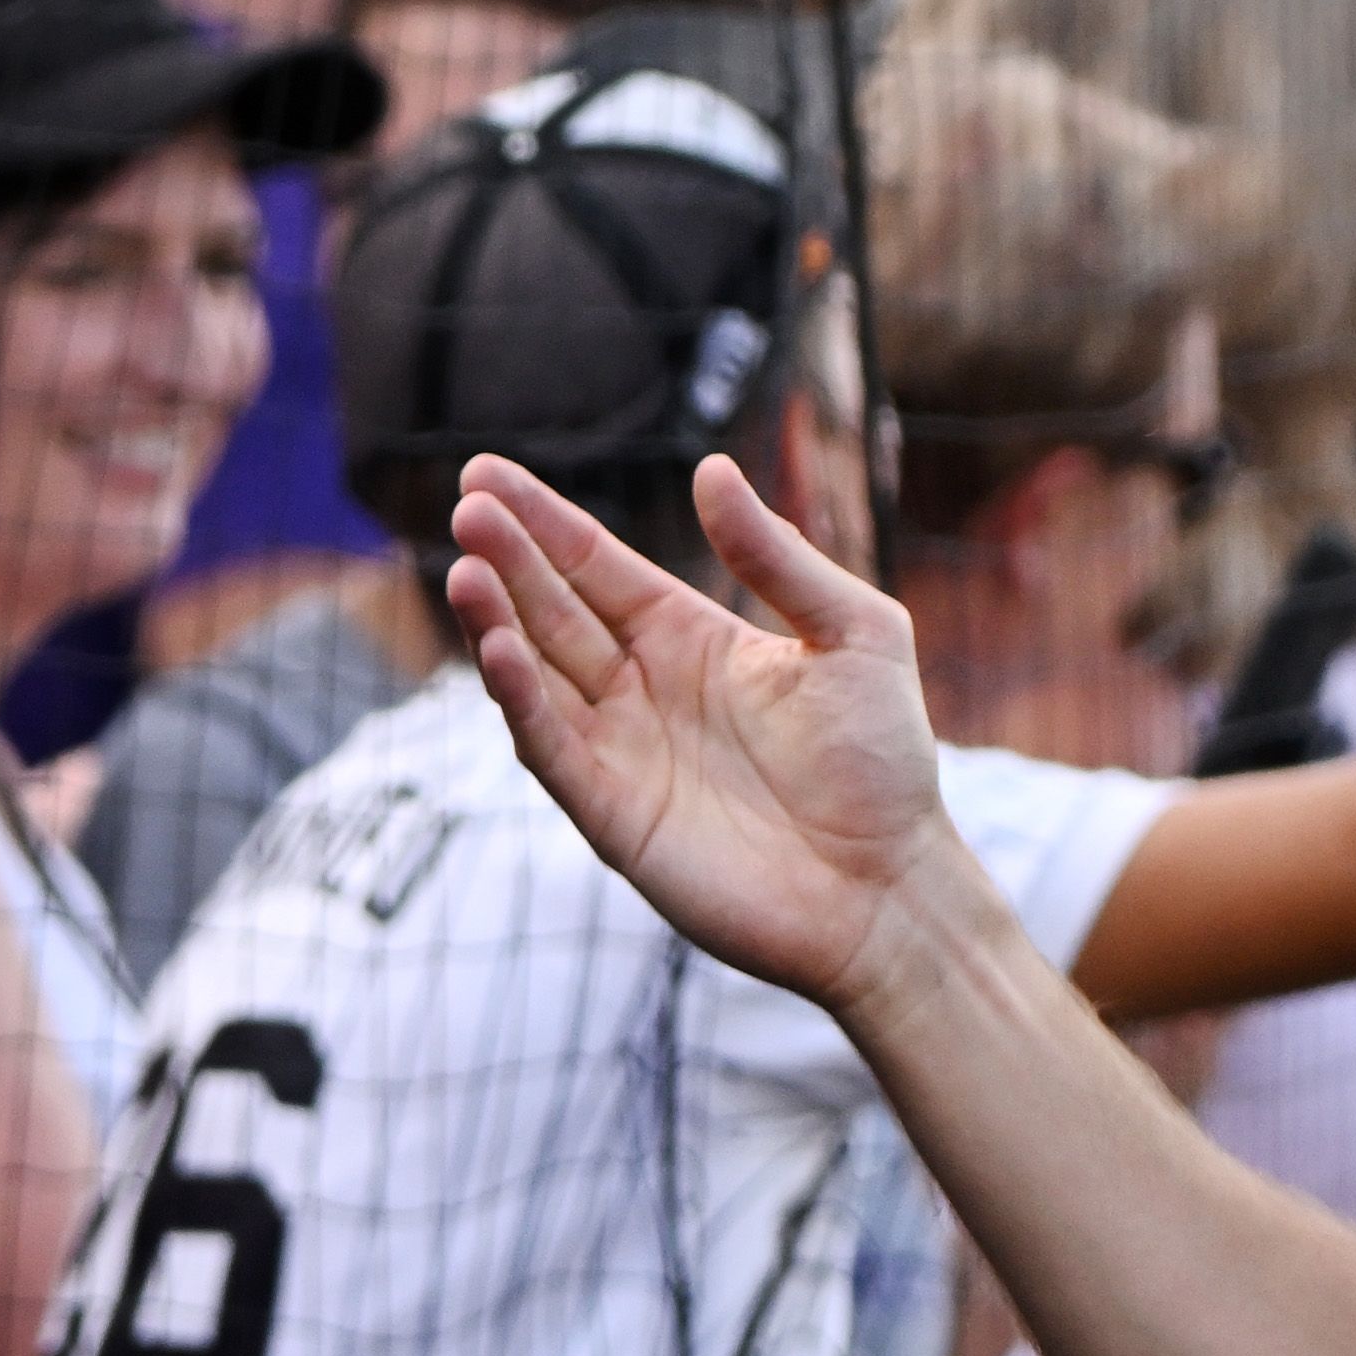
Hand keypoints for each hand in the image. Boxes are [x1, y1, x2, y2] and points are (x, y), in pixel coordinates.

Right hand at [439, 450, 970, 1023]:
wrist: (890, 887)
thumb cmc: (885, 763)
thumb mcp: (853, 633)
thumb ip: (778, 556)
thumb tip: (710, 469)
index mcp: (690, 639)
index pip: (596, 566)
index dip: (543, 521)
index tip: (484, 473)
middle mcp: (643, 690)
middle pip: (554, 611)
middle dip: (508, 559)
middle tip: (467, 504)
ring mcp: (622, 753)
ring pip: (536, 675)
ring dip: (496, 623)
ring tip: (466, 569)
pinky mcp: (613, 816)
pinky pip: (552, 749)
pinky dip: (520, 700)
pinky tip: (498, 650)